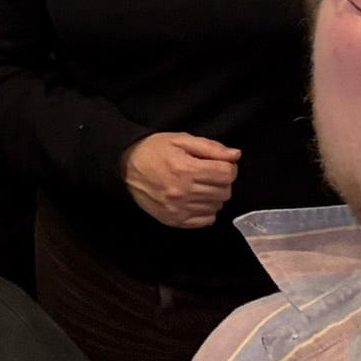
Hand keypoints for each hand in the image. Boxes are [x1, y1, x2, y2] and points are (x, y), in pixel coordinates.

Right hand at [122, 132, 239, 228]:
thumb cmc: (154, 149)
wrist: (125, 166)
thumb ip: (210, 147)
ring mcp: (179, 209)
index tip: (219, 164)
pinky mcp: (174, 220)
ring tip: (200, 186)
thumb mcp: (181, 140)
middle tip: (209, 174)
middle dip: (222, 181)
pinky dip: (206, 210)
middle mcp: (184, 192)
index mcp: (187, 169)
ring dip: (214, 196)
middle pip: (225, 192)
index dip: (228, 167)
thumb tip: (236, 155)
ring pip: (217, 206)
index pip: (227, 174)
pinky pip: (205, 220)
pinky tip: (196, 199)